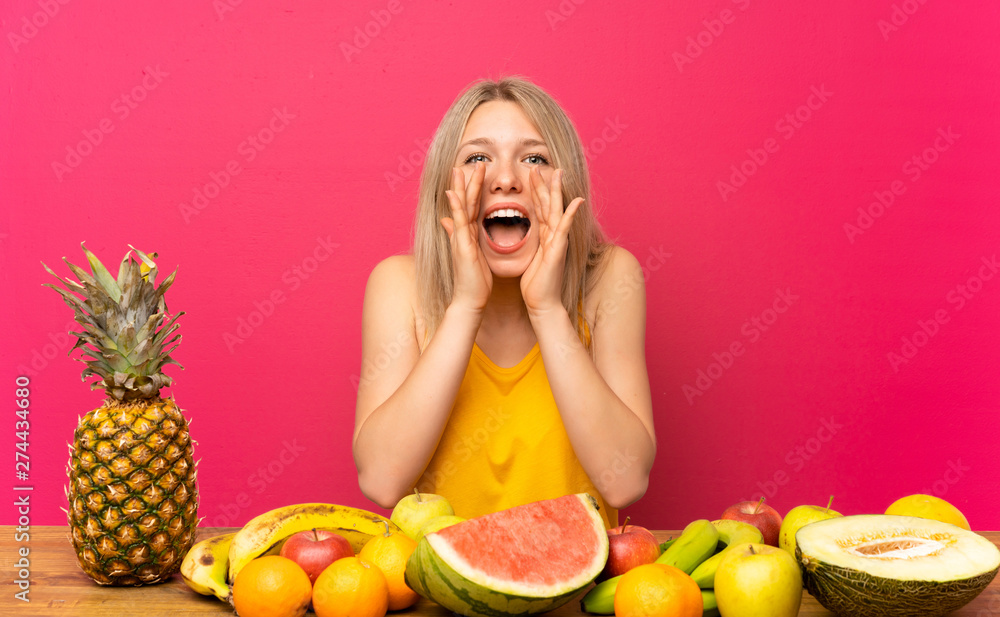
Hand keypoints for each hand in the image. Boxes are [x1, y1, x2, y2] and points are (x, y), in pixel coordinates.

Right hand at [441, 162, 491, 313]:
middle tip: (473, 162)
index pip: (471, 206)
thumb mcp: (470, 254)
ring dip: (461, 188)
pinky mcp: (462, 246)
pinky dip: (456, 207)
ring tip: (462, 169)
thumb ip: (460, 236)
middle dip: (468, 182)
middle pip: (465, 202)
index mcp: (468, 234)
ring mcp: (460, 238)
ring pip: (461, 208)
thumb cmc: (474, 280)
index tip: (477, 171)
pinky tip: (453, 194)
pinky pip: (459, 223)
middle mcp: (462, 233)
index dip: (473, 189)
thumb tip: (447, 221)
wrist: (470, 299)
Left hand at [521, 168, 583, 316]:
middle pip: (548, 205)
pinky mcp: (558, 250)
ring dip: (556, 192)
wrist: (542, 303)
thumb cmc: (535, 285)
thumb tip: (519, 237)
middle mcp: (552, 236)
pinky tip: (575, 201)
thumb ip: (527, 245)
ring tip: (557, 174)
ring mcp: (557, 242)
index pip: (539, 209)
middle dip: (544, 185)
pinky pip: (564, 229)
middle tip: (539, 166)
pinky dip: (569, 214)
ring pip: (556, 211)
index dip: (535, 192)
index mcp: (544, 238)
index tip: (530, 175)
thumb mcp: (527, 259)